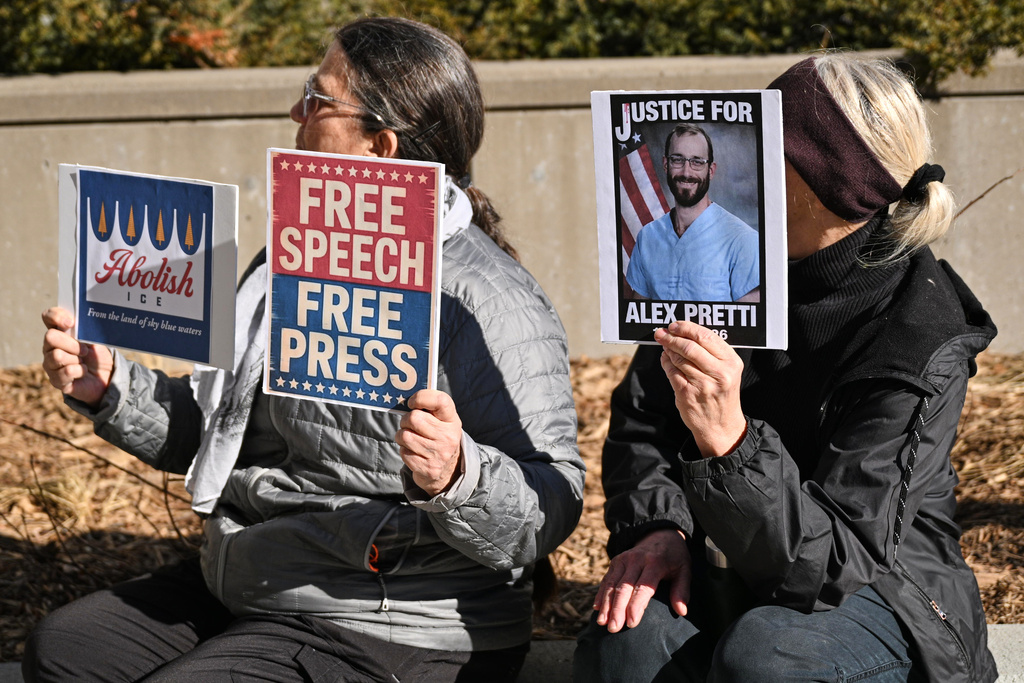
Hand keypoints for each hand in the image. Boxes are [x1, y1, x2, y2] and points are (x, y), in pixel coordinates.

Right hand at [40, 307, 112, 407]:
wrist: (106, 376)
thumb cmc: (98, 354)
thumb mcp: (95, 339)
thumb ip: (85, 329)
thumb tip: (81, 322)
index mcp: (59, 332)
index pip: (48, 317)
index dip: (56, 316)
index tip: (71, 323)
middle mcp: (50, 347)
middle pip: (50, 337)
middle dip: (71, 343)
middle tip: (85, 350)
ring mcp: (50, 363)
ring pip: (56, 356)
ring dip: (76, 359)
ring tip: (84, 362)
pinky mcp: (56, 380)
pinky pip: (66, 372)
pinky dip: (80, 371)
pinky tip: (83, 372)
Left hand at [394, 390, 463, 495]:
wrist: (447, 469)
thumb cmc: (438, 437)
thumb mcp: (442, 420)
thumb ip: (429, 407)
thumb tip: (405, 398)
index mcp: (452, 420)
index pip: (440, 401)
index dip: (421, 397)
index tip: (411, 403)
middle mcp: (448, 437)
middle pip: (414, 418)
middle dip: (405, 420)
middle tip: (408, 424)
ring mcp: (440, 454)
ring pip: (405, 436)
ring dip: (402, 436)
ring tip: (410, 438)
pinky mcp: (429, 468)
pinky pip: (404, 452)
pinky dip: (404, 450)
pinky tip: (413, 451)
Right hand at [593, 529, 690, 632]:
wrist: (660, 534)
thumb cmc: (674, 557)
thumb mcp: (685, 569)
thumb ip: (682, 590)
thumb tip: (681, 611)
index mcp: (655, 562)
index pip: (643, 587)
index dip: (636, 605)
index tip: (632, 623)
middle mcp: (636, 560)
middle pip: (624, 587)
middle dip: (617, 609)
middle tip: (613, 628)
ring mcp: (624, 559)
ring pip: (611, 584)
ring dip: (606, 604)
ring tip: (602, 622)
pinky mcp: (616, 561)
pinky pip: (606, 579)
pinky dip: (601, 594)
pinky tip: (597, 608)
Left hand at [655, 321, 745, 457]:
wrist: (721, 425)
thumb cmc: (722, 394)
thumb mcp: (728, 371)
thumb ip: (712, 352)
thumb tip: (685, 332)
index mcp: (731, 362)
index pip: (706, 336)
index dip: (686, 328)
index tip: (674, 325)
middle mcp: (720, 373)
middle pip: (690, 346)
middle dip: (672, 337)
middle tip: (661, 333)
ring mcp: (703, 384)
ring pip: (679, 358)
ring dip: (668, 349)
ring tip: (664, 345)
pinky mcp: (687, 394)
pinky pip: (672, 372)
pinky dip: (666, 362)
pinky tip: (665, 359)